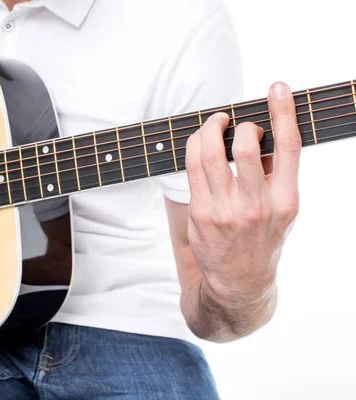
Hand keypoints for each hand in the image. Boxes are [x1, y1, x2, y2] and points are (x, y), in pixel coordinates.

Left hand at [185, 82, 300, 306]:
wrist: (239, 282)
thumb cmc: (263, 238)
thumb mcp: (283, 211)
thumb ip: (277, 174)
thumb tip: (263, 133)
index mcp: (286, 201)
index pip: (289, 147)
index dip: (283, 111)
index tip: (278, 87)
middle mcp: (257, 205)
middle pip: (247, 147)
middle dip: (240, 124)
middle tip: (235, 121)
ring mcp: (226, 210)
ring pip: (211, 153)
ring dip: (210, 128)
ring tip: (214, 122)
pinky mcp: (201, 213)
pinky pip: (192, 167)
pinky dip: (195, 145)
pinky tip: (199, 141)